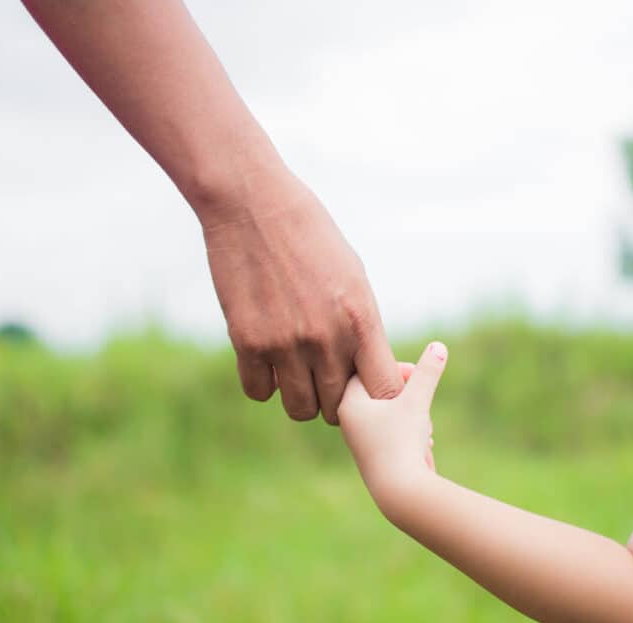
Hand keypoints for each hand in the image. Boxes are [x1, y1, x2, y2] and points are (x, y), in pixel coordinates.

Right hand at [199, 168, 403, 424]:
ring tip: (295, 372)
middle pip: (337, 406)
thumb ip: (362, 327)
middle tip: (322, 376)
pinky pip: (260, 392)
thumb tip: (370, 370)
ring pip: (300, 408)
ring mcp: (286, 343)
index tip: (365, 388)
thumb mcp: (353, 277)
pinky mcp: (247, 342)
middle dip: (333, 398)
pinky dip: (264, 383)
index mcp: (360, 318)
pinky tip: (265, 360)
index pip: (384, 389)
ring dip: (299, 395)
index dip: (377, 397)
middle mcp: (326, 337)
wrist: (254, 204)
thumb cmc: (310, 235)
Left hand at [338, 341, 447, 505]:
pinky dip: (408, 431)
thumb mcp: (416, 401)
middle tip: (420, 398)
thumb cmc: (403, 442)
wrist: (400, 492)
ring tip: (424, 425)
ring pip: (386, 412)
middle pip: (376, 390)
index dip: (392, 369)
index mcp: (349, 403)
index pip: (364, 369)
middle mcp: (348, 421)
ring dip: (410, 413)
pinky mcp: (373, 456)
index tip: (414, 375)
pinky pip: (389, 431)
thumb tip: (439, 346)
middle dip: (405, 392)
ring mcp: (360, 440)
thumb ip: (427, 372)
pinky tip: (424, 443)